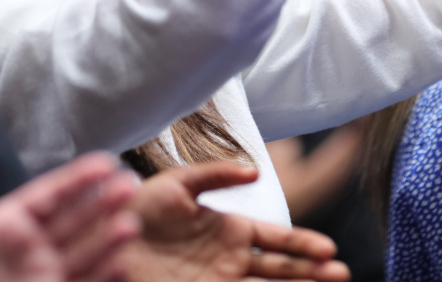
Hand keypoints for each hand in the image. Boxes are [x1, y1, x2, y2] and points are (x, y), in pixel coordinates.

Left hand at [0, 137, 139, 281]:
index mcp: (10, 223)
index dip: (78, 178)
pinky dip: (104, 277)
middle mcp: (33, 248)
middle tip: (130, 183)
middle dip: (103, 201)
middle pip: (76, 219)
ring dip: (108, 239)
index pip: (51, 194)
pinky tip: (121, 267)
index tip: (106, 161)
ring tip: (129, 225)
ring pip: (85, 254)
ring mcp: (44, 276)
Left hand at [122, 161, 349, 281]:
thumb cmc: (133, 210)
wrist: (98, 239)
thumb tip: (256, 170)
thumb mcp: (174, 183)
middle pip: (280, 270)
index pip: (274, 239)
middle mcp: (228, 260)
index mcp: (227, 229)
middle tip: (343, 276)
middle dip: (312, 273)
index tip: (330, 251)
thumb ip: (214, 174)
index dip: (303, 245)